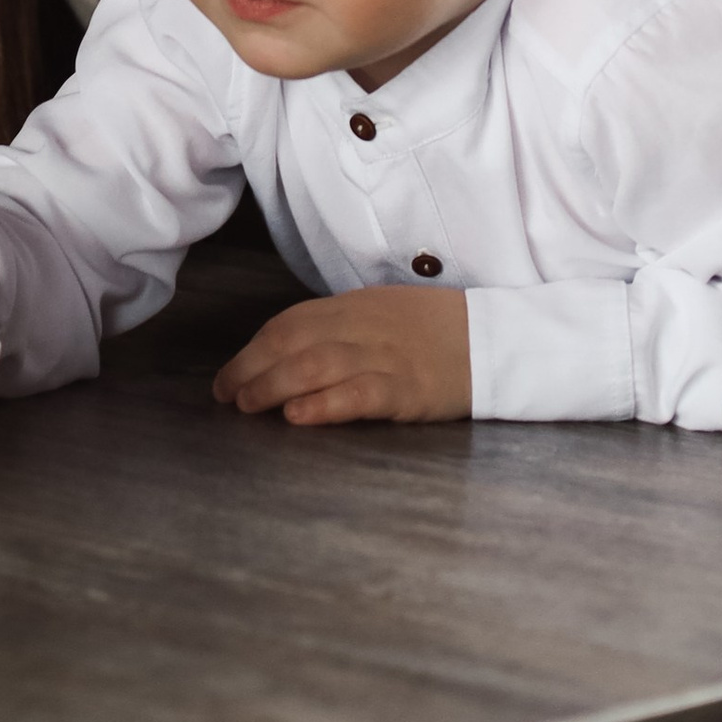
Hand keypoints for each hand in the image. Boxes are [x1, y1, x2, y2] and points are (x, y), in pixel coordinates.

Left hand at [213, 283, 471, 426]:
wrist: (494, 339)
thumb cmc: (435, 331)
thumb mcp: (383, 315)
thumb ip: (341, 328)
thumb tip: (289, 354)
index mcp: (354, 306)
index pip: (291, 322)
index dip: (253, 348)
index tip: (227, 376)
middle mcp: (363, 326)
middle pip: (295, 341)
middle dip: (253, 367)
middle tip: (226, 395)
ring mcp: (386, 357)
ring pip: (317, 364)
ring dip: (274, 384)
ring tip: (247, 404)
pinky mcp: (408, 389)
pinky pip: (359, 394)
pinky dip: (324, 404)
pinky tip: (298, 416)